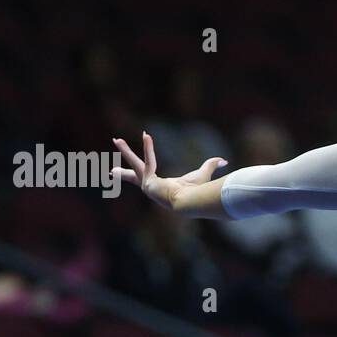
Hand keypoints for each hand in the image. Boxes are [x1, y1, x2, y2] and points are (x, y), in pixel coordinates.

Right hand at [112, 131, 228, 210]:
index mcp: (161, 187)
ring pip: (135, 165)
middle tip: (110, 171)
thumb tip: (225, 160)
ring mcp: (148, 186)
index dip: (141, 175)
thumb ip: (211, 165)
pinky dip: (149, 148)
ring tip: (116, 141)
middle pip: (135, 176)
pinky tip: (146, 135)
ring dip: (125, 152)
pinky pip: (149, 161)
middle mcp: (152, 188)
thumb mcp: (203, 174)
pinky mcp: (149, 182)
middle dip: (123, 172)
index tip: (131, 175)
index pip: (148, 180)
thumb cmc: (198, 191)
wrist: (192, 202)